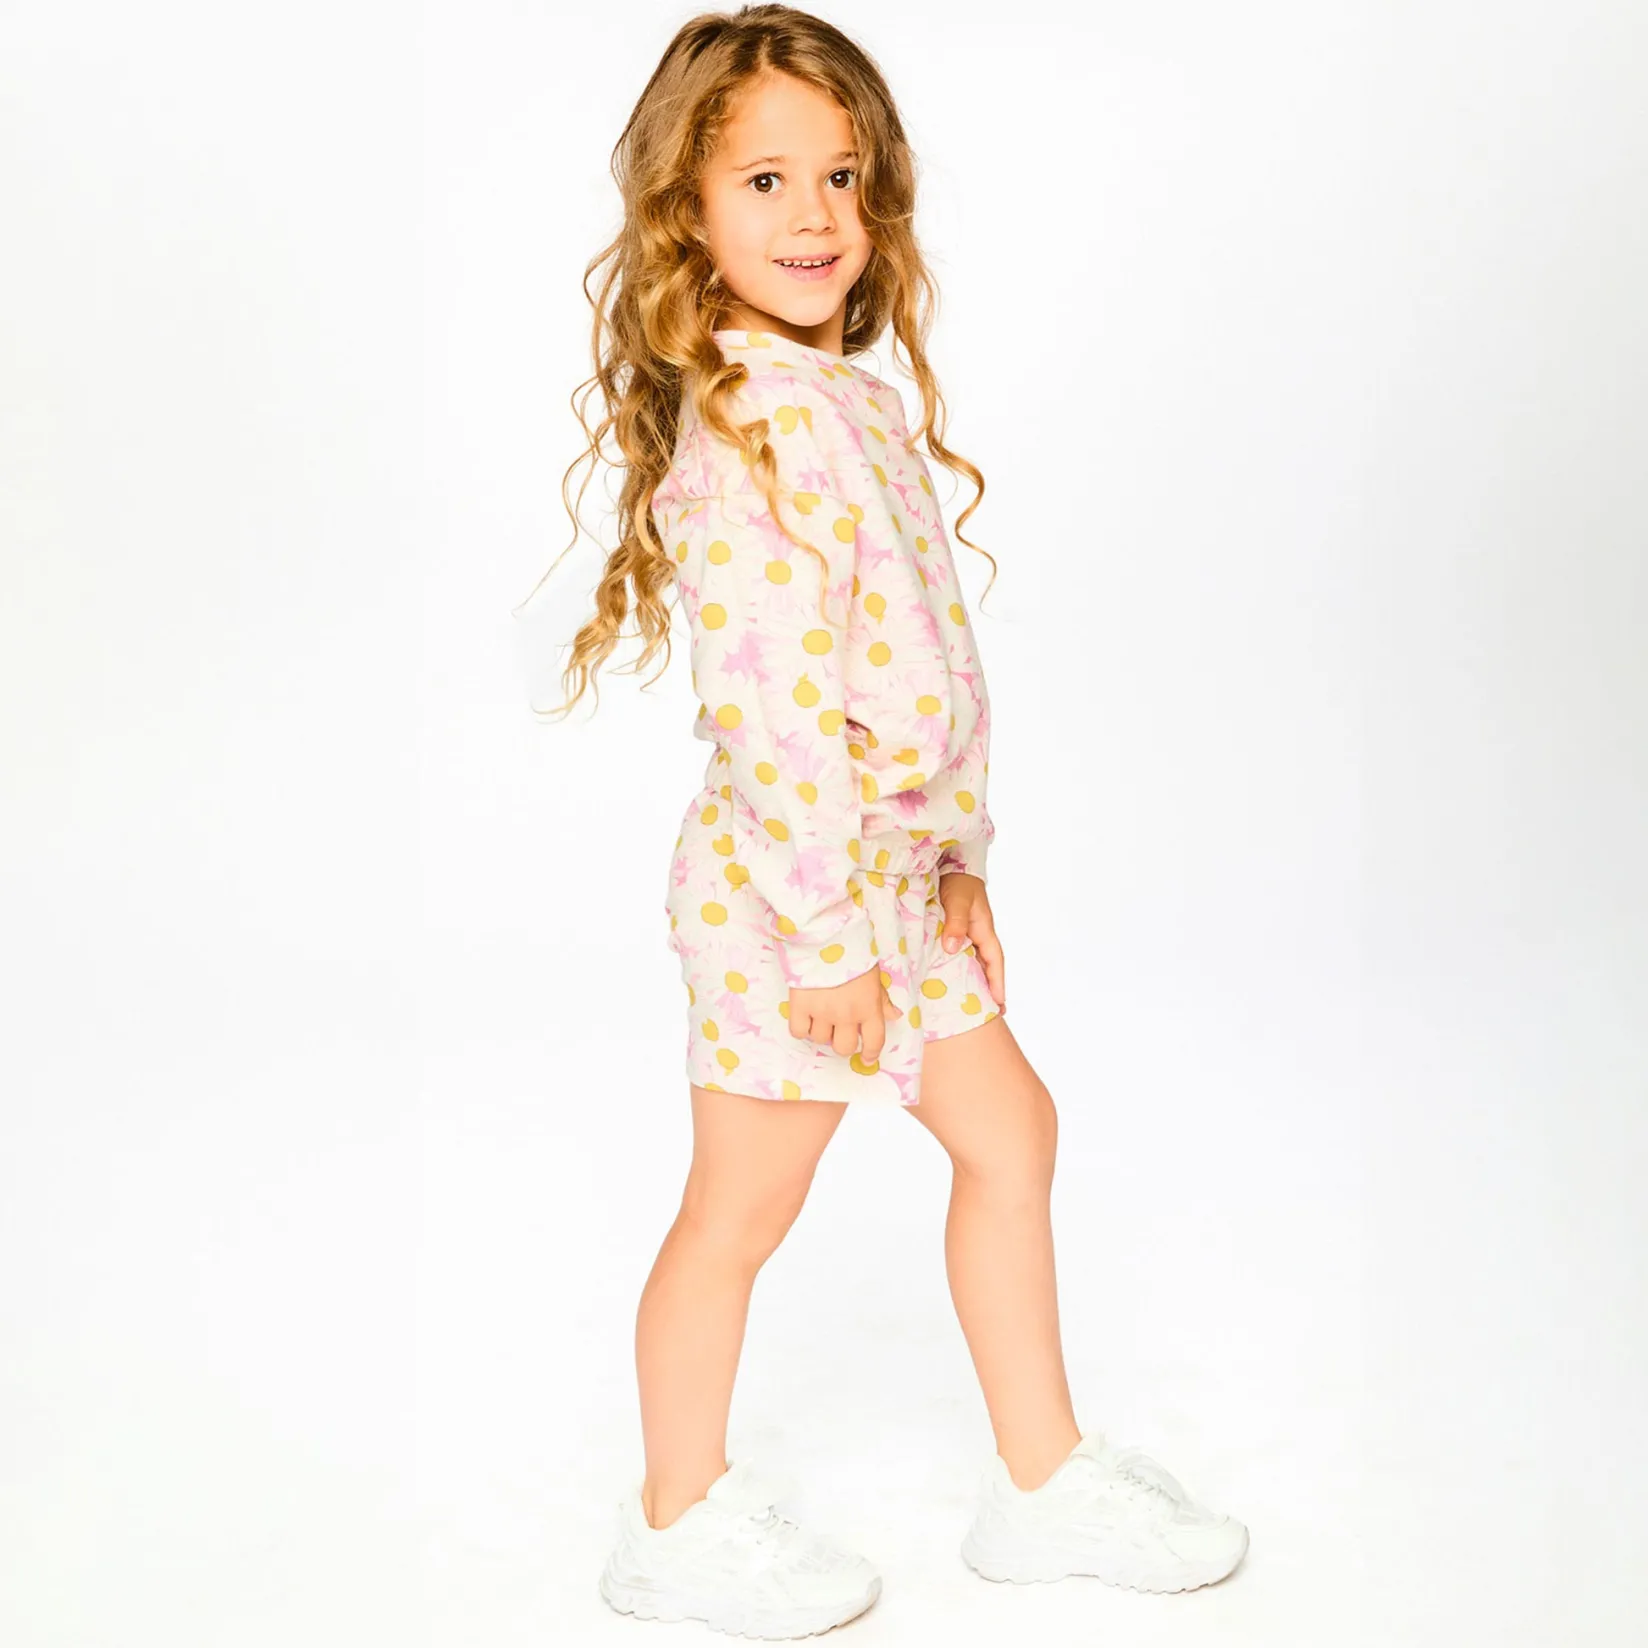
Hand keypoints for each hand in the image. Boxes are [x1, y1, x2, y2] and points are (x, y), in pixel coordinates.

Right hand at [788, 965, 897, 1060]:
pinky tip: (805, 1016)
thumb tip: (895, 1015)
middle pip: (843, 1047)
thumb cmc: (853, 954)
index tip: (866, 1057)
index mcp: (869, 1008)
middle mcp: (846, 1015)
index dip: (870, 1054)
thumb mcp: (874, 976)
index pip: (874, 1042)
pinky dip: (801, 1027)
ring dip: (821, 1031)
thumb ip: (883, 1000)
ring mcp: (821, 1012)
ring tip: (821, 1014)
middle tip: (839, 1029)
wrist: (825, 936)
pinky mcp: (799, 1006)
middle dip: (842, 1042)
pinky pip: (799, 1031)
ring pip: (819, 1039)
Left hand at [937, 872, 1004, 1011]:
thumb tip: (952, 948)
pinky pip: (957, 954)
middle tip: (990, 1014)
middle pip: (986, 967)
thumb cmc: (957, 881)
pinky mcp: (952, 930)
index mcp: (983, 930)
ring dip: (973, 980)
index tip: (1000, 1005)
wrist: (950, 863)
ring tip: (969, 1004)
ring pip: (972, 962)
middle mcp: (977, 935)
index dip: (997, 983)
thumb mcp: (958, 901)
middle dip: (989, 989)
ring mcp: (966, 933)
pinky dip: (956, 968)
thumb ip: (955, 923)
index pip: (994, 962)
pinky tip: (948, 979)